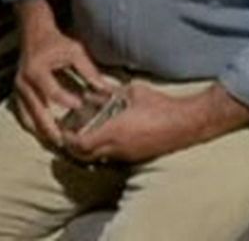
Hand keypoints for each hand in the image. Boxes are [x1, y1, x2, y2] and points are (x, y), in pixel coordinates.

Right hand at [12, 1, 109, 146]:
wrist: (34, 34)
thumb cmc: (55, 42)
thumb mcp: (74, 52)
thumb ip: (89, 71)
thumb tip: (107, 90)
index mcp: (37, 70)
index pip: (52, 92)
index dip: (66, 101)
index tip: (80, 107)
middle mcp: (24, 82)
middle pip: (37, 111)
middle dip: (51, 129)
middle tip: (65, 143)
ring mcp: (18, 89)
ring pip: (28, 118)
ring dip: (42, 132)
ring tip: (57, 143)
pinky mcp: (17, 94)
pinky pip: (23, 115)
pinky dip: (34, 126)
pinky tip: (46, 135)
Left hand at [61, 82, 248, 164]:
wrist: (185, 123)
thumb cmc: (159, 105)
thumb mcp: (132, 92)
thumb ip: (111, 92)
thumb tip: (94, 90)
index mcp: (114, 132)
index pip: (82, 145)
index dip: (69, 140)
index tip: (63, 131)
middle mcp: (118, 148)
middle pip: (86, 156)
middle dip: (74, 148)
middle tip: (69, 136)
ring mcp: (127, 155)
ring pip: (100, 157)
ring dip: (90, 149)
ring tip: (86, 134)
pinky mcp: (137, 157)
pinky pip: (113, 156)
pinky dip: (104, 149)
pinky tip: (107, 135)